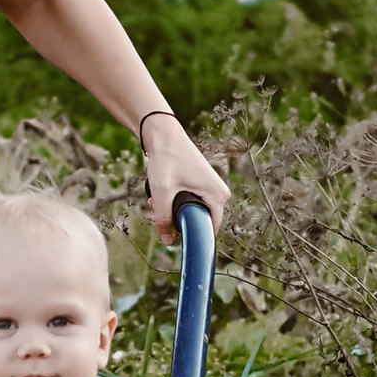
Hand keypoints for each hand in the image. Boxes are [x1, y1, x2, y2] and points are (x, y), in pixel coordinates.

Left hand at [142, 115, 228, 237]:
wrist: (164, 134)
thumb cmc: (167, 158)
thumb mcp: (162, 191)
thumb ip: (164, 219)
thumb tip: (168, 242)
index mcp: (218, 196)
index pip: (209, 231)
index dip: (190, 237)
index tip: (171, 236)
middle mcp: (220, 194)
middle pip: (198, 222)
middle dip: (176, 221)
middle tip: (158, 212)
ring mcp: (211, 189)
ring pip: (191, 213)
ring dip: (172, 212)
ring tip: (156, 200)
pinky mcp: (202, 186)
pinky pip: (189, 204)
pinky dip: (173, 202)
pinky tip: (161, 194)